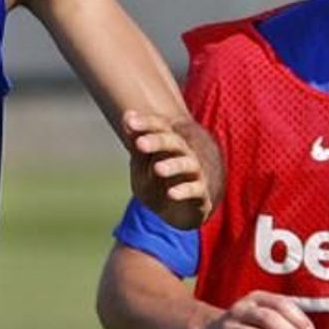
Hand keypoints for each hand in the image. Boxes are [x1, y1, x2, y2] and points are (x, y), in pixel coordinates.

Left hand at [125, 110, 214, 231]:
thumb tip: (126, 115)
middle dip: (157, 141)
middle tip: (140, 144)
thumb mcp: (142, 166)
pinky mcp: (202, 195)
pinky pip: (196, 190)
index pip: (161, 128)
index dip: (146, 123)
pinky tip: (171, 194)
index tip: (129, 122)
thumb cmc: (157, 184)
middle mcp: (184, 155)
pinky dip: (185, 191)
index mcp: (168, 145)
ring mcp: (195, 174)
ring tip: (157, 169)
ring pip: (188, 164)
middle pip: (174, 142)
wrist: (178, 213)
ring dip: (173, 165)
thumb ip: (137, 145)